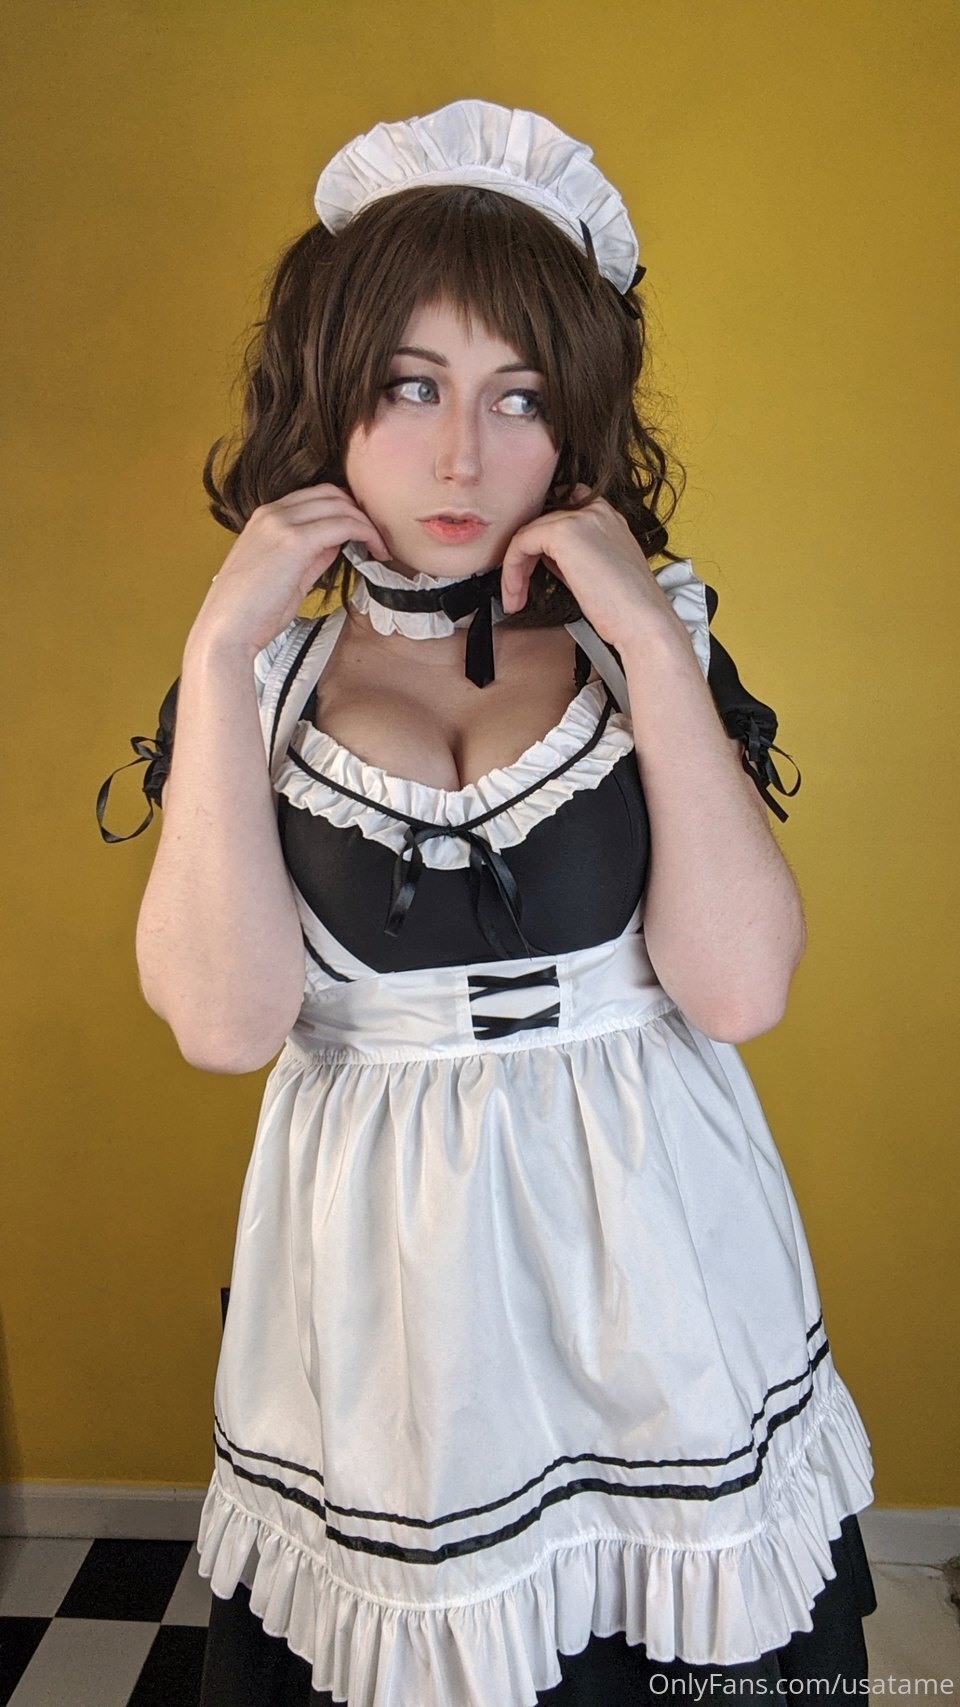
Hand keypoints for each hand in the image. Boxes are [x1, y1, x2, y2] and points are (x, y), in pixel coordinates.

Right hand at [189, 483, 388, 658]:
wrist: (226, 631)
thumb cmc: (251, 613)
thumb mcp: (285, 575)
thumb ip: (311, 555)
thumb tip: (336, 543)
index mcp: (266, 518)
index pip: (316, 496)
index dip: (345, 510)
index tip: (363, 531)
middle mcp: (272, 513)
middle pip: (331, 493)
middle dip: (360, 511)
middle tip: (378, 537)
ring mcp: (281, 524)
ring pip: (339, 504)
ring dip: (367, 522)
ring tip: (381, 547)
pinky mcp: (294, 542)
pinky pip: (342, 524)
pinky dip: (365, 532)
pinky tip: (377, 551)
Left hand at [500, 483, 686, 650]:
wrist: (643, 623)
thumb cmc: (626, 610)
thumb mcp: (596, 573)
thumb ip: (572, 557)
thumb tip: (545, 557)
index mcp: (608, 518)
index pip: (562, 512)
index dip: (542, 539)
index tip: (531, 568)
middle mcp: (596, 511)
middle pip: (542, 522)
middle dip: (524, 557)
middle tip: (518, 590)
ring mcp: (581, 518)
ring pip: (529, 532)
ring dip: (514, 567)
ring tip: (515, 598)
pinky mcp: (564, 533)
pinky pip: (522, 542)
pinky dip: (512, 569)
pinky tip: (516, 593)